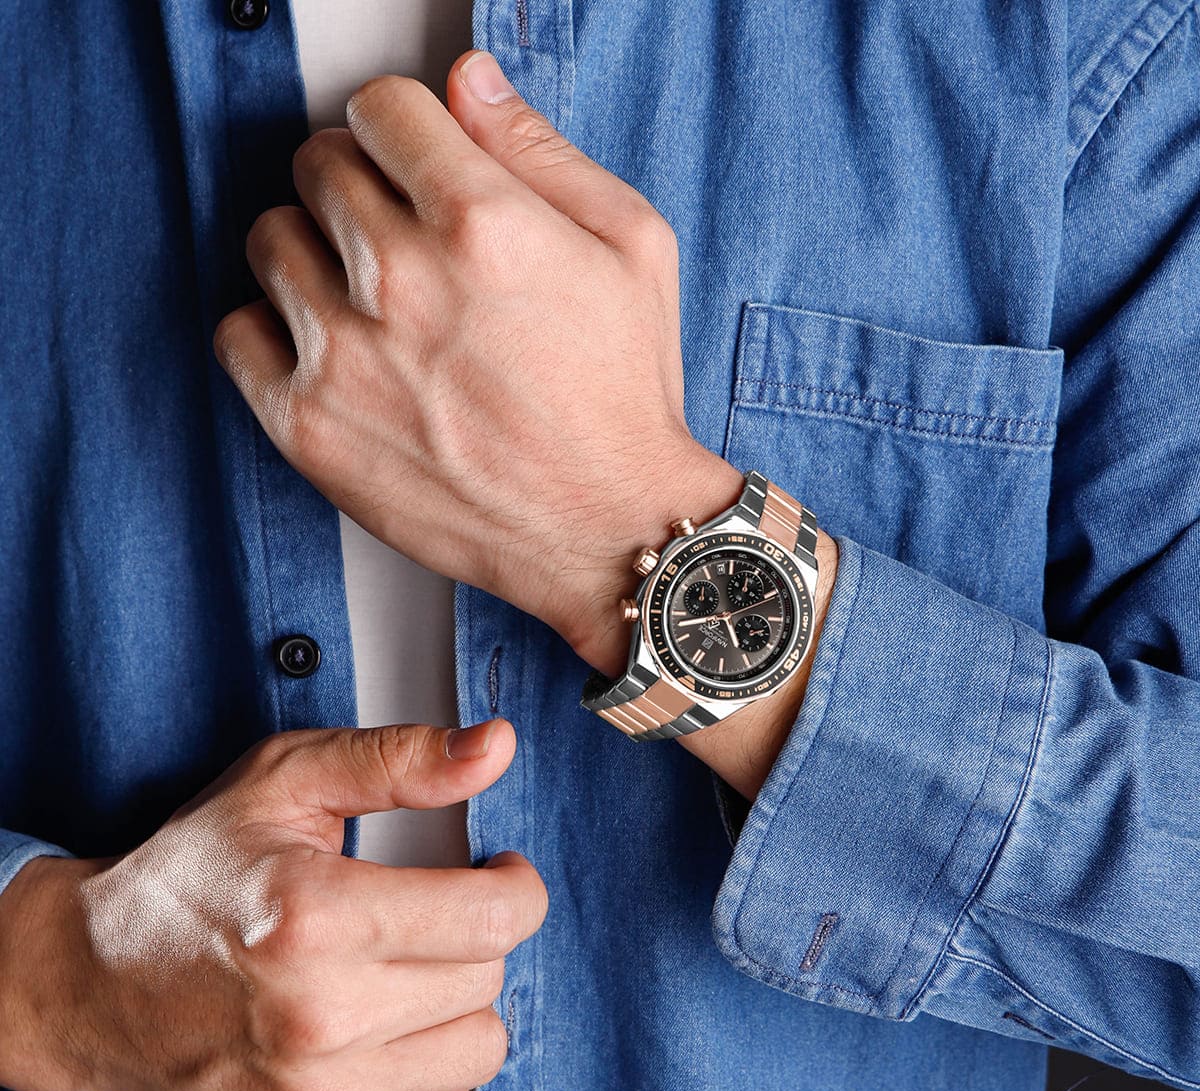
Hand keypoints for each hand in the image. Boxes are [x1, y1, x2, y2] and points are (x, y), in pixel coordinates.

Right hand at [0, 720, 547, 1090]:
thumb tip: (495, 746)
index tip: (498, 874)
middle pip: (487, 979)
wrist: (92, 982)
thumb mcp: (287, 781)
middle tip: (427, 915)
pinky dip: (433, 1076)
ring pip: (479, 1051)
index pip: (493, 918)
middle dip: (474, 934)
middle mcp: (316, 1020)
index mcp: (315, 917)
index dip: (516, 885)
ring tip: (405, 973)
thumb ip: (400, 759)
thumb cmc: (191, 876)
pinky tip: (389, 1035)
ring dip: (459, 1004)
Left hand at [214, 51, 743, 673]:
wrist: (606, 528)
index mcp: (480, 220)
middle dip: (359, 183)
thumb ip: (541, 150)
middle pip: (317, 164)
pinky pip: (236, 335)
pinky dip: (272, 332)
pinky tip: (330, 350)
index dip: (403, 129)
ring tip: (367, 297)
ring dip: (313, 251)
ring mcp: (345, 356)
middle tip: (397, 234)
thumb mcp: (632, 247)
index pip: (380, 107)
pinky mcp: (310, 427)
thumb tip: (469, 81)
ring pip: (270, 240)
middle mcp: (401, 280)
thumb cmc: (624, 397)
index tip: (411, 161)